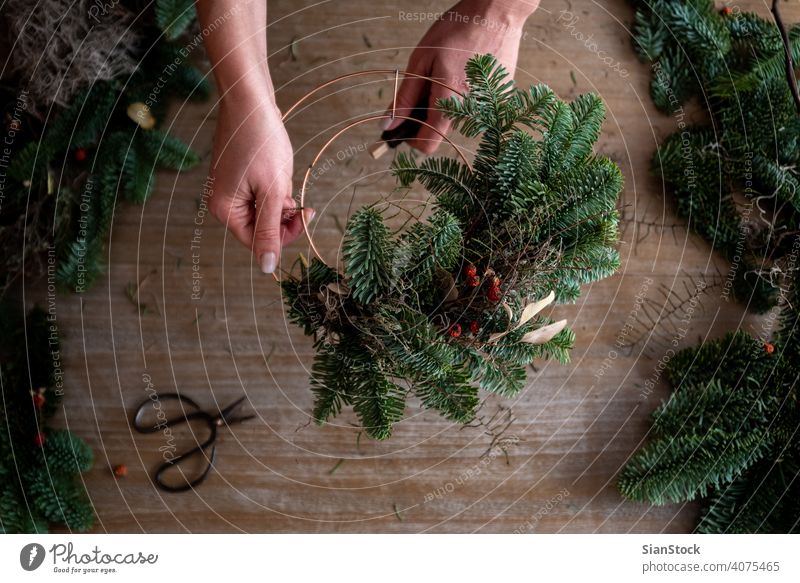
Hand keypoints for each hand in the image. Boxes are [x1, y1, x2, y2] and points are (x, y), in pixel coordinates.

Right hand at [207, 96, 312, 273]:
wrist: (250, 99)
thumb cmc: (260, 141)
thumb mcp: (272, 191)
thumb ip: (271, 231)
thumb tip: (268, 269)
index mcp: (225, 210)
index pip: (258, 242)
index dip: (285, 234)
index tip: (305, 214)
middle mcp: (223, 203)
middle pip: (262, 226)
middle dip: (282, 211)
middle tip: (293, 192)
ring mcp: (230, 188)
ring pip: (265, 208)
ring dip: (280, 196)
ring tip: (280, 171)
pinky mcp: (239, 175)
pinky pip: (262, 191)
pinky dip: (275, 184)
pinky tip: (276, 164)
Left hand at [383, 0, 536, 153]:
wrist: (498, 13)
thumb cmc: (458, 30)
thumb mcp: (421, 61)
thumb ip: (404, 97)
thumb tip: (388, 124)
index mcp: (450, 104)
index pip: (428, 144)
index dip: (412, 137)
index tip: (405, 124)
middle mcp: (472, 112)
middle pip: (442, 129)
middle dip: (429, 113)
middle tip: (428, 83)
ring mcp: (489, 107)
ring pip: (458, 117)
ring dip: (448, 102)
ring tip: (450, 72)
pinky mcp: (501, 98)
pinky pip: (475, 105)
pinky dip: (467, 93)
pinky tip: (467, 70)